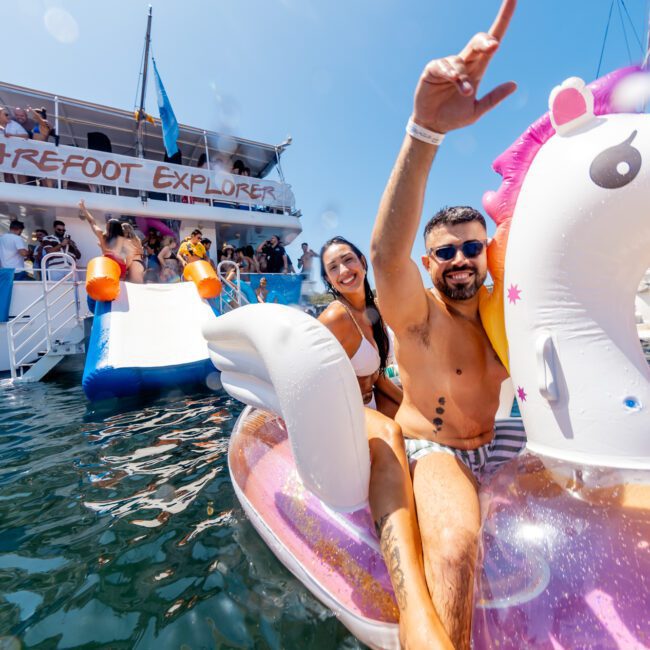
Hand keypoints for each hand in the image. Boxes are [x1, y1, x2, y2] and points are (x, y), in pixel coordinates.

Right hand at [412, 0, 516, 133]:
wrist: (433, 126)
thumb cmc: (454, 117)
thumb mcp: (476, 111)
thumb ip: (493, 99)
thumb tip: (514, 85)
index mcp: (477, 70)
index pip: (492, 42)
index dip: (503, 19)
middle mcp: (464, 63)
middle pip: (478, 42)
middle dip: (485, 41)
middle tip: (493, 47)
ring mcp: (447, 65)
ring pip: (460, 61)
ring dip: (463, 77)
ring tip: (465, 92)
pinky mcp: (433, 70)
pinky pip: (443, 65)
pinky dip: (450, 72)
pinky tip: (453, 80)